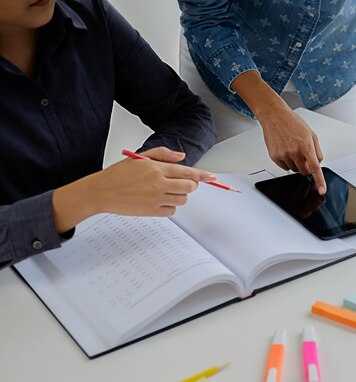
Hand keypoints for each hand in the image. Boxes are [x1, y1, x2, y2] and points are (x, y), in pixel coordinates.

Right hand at [52, 147, 215, 232]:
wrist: (101, 192)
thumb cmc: (118, 175)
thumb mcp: (141, 158)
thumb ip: (163, 155)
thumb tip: (182, 157)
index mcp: (156, 168)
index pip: (187, 172)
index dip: (203, 175)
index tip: (212, 177)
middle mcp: (158, 183)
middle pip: (189, 187)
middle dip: (189, 185)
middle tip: (181, 183)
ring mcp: (156, 199)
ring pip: (183, 200)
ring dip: (179, 196)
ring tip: (165, 191)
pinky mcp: (152, 211)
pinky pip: (172, 211)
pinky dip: (170, 207)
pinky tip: (158, 201)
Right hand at [230, 71, 325, 193]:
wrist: (274, 116)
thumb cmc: (292, 122)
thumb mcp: (311, 134)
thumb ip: (317, 150)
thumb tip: (318, 163)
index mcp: (306, 145)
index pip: (315, 167)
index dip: (319, 181)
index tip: (321, 190)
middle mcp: (294, 151)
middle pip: (304, 171)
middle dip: (306, 167)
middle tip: (303, 155)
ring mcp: (283, 155)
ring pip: (294, 170)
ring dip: (296, 163)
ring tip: (292, 148)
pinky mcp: (275, 157)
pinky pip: (284, 167)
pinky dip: (287, 162)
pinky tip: (285, 150)